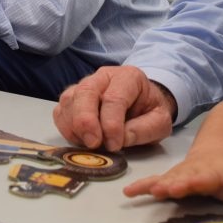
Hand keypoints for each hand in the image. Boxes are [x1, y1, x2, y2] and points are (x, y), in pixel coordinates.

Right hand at [53, 66, 175, 151]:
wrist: (142, 103)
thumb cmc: (150, 110)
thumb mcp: (161, 121)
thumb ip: (146, 129)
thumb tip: (122, 139)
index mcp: (129, 77)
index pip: (114, 98)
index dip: (112, 124)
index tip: (115, 145)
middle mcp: (103, 76)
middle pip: (86, 92)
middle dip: (86, 120)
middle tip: (93, 144)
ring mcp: (85, 85)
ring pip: (69, 100)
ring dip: (74, 126)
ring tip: (89, 145)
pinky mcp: (73, 99)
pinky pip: (60, 110)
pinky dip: (65, 127)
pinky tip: (79, 140)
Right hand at [124, 154, 222, 201]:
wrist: (212, 155)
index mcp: (210, 172)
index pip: (204, 178)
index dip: (196, 182)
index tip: (187, 186)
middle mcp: (191, 171)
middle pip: (182, 178)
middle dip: (174, 184)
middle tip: (164, 189)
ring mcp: (177, 174)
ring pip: (166, 179)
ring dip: (157, 185)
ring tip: (150, 191)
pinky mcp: (167, 179)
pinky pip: (153, 182)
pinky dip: (141, 186)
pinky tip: (128, 192)